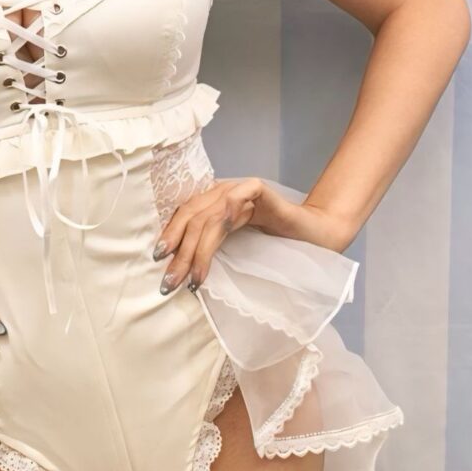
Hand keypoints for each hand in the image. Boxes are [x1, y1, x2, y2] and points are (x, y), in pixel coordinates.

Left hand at [152, 178, 346, 290]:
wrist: (314, 234)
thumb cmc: (275, 243)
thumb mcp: (234, 246)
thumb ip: (210, 247)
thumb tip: (176, 269)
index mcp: (213, 202)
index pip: (184, 216)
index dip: (169, 235)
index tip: (157, 260)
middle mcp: (222, 191)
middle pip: (191, 217)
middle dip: (179, 251)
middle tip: (169, 281)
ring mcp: (240, 188)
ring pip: (208, 216)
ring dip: (196, 251)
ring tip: (192, 279)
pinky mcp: (258, 189)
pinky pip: (234, 200)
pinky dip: (222, 219)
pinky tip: (214, 247)